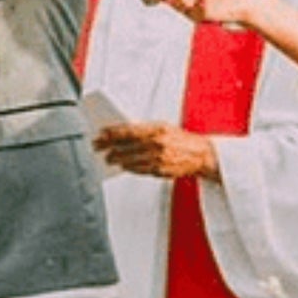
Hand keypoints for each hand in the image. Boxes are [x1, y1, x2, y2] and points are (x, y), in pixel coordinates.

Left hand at [93, 121, 219, 179]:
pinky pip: (139, 170)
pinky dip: (129, 167)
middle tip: (97, 146)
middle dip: (108, 147)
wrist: (200, 154)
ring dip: (116, 159)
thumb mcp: (161, 126)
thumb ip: (142, 128)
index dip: (111, 133)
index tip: (100, 133)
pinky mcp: (160, 171)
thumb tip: (119, 132)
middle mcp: (157, 144)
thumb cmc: (178, 138)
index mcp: (157, 129)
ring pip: (130, 160)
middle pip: (126, 146)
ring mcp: (159, 159)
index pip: (128, 131)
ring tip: (107, 158)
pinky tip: (122, 165)